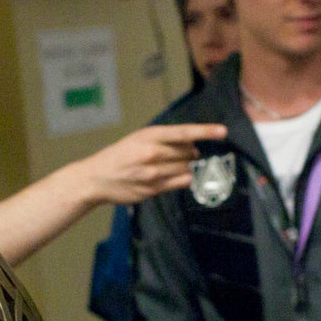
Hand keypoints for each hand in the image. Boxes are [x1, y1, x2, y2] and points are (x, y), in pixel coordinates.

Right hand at [78, 123, 229, 205]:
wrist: (96, 178)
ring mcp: (153, 173)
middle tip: (178, 153)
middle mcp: (151, 153)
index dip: (205, 131)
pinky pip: (181, 182)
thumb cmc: (120, 155)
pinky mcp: (153, 189)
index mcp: (148, 136)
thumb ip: (164, 140)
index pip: (183, 132)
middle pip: (187, 152)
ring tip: (167, 165)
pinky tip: (172, 176)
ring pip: (186, 167)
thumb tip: (193, 147)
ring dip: (184, 166)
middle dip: (189, 152)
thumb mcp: (138, 139)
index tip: (223, 131)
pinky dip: (183, 178)